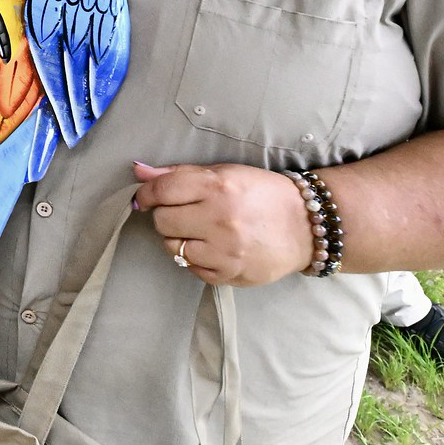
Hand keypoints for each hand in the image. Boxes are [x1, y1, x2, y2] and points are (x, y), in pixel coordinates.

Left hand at [133, 161, 313, 285]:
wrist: (305, 226)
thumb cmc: (262, 194)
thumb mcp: (225, 173)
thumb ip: (179, 173)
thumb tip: (138, 170)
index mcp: (219, 186)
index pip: (162, 191)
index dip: (147, 194)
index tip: (147, 198)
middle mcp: (220, 219)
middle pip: (162, 221)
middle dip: (166, 216)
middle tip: (183, 213)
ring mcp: (225, 250)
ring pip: (172, 247)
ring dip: (177, 239)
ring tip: (198, 231)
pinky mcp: (230, 274)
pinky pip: (190, 268)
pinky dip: (194, 259)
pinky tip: (211, 248)